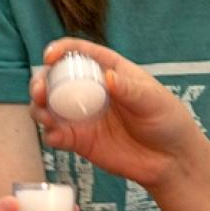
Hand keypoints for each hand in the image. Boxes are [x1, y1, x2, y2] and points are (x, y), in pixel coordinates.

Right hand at [30, 39, 209, 190]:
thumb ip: (130, 89)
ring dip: (39, 107)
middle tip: (39, 91)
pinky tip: (55, 135)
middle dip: (41, 81)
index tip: (50, 56)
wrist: (170, 160)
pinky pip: (55, 135)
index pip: (79, 53)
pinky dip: (49, 133)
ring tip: (44, 115)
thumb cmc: (167, 120)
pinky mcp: (79, 140)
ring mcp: (82, 116)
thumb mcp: (153, 100)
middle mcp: (90, 90)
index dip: (61, 50)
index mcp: (108, 69)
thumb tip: (108, 78)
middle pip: (55, 78)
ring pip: (49, 106)